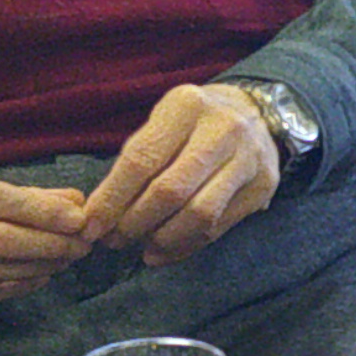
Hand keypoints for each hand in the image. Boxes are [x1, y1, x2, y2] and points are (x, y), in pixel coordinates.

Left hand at [78, 83, 281, 264]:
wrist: (256, 115)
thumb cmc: (193, 124)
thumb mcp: (163, 123)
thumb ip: (135, 161)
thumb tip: (101, 213)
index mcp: (187, 105)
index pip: (142, 160)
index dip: (112, 199)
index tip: (91, 226)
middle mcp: (223, 129)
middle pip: (170, 191)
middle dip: (134, 223)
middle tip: (113, 240)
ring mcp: (248, 158)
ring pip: (199, 214)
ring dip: (162, 238)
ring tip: (141, 247)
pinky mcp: (263, 186)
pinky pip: (218, 227)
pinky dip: (186, 245)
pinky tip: (165, 249)